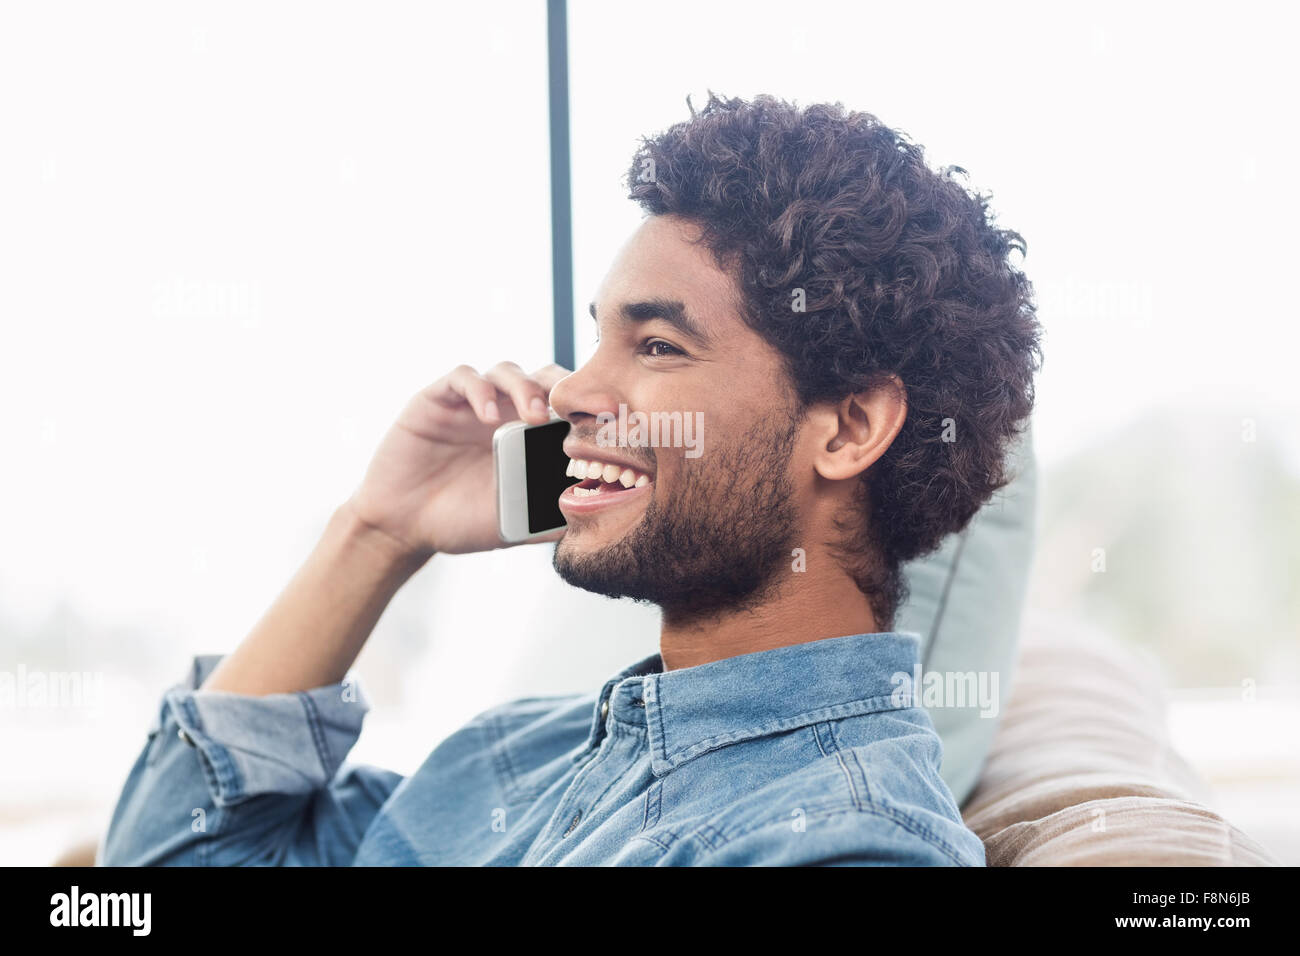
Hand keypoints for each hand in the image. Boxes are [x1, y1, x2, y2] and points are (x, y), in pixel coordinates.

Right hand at [343, 361, 571, 558]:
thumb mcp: (513, 521)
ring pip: (505, 372)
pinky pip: (462, 378)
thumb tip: (590, 515)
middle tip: (572, 412)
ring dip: (525, 387)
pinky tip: (488, 416)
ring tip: (534, 416)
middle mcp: (502, 412)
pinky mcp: (436, 399)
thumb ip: (548, 514)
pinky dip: (480, 390)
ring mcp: (470, 403)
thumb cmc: (460, 522)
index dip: (583, 406)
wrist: (405, 527)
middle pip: (540, 378)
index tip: (605, 421)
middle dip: (559, 389)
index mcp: (527, 437)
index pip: (562, 404)